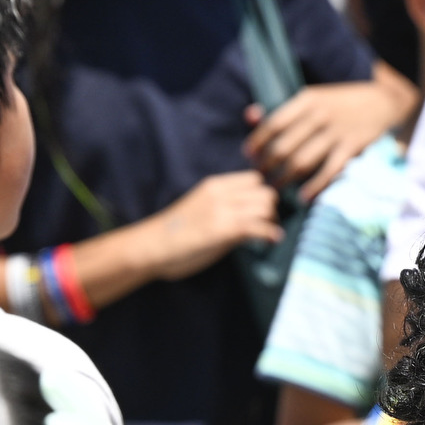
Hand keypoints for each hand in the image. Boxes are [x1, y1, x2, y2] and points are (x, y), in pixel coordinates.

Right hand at [135, 172, 283, 282]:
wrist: (152, 246)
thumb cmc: (173, 231)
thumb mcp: (200, 208)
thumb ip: (224, 207)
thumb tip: (248, 216)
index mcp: (215, 185)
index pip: (254, 179)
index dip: (263, 194)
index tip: (262, 210)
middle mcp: (221, 194)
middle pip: (265, 191)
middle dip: (272, 208)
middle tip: (268, 224)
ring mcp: (223, 211)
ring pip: (266, 206)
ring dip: (272, 221)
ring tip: (268, 233)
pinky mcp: (224, 230)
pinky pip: (260, 226)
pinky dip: (270, 234)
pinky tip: (271, 240)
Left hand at [243, 75, 408, 200]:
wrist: (380, 102)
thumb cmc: (339, 102)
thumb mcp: (311, 98)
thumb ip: (282, 109)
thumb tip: (249, 116)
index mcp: (307, 100)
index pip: (274, 123)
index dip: (258, 141)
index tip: (249, 155)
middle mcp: (319, 115)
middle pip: (285, 146)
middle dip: (268, 165)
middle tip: (259, 176)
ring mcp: (336, 133)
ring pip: (303, 162)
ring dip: (285, 178)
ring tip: (274, 188)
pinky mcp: (351, 147)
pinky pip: (329, 171)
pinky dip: (315, 186)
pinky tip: (303, 197)